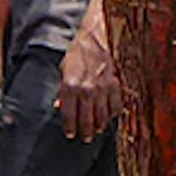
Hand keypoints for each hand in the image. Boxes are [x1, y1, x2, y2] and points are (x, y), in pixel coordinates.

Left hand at [57, 11, 119, 139]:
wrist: (97, 37)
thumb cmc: (78, 52)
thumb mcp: (64, 69)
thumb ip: (62, 89)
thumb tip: (60, 105)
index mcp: (69, 87)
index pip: (69, 116)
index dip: (70, 128)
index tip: (71, 134)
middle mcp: (85, 91)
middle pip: (87, 121)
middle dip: (86, 132)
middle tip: (86, 138)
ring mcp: (102, 90)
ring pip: (102, 117)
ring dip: (99, 126)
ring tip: (97, 129)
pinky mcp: (115, 86)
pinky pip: (115, 107)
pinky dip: (113, 113)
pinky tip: (109, 115)